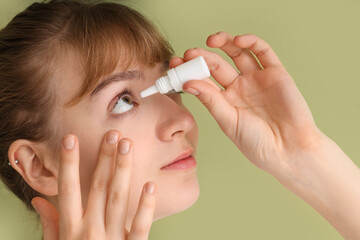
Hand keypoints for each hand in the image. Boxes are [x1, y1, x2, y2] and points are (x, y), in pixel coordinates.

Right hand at [31, 131, 156, 239]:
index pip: (68, 190)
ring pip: (119, 199)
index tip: (71, 139)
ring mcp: (113, 239)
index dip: (69, 163)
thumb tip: (39, 201)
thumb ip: (51, 226)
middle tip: (112, 134)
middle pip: (98, 188)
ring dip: (123, 170)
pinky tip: (150, 184)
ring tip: (127, 146)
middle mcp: (91, 231)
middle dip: (104, 159)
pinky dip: (146, 205)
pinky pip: (141, 226)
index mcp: (72, 230)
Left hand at [170, 32, 322, 176]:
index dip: (189, 71)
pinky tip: (238, 41)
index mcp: (225, 100)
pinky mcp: (276, 73)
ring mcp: (257, 79)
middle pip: (217, 65)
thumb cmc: (257, 142)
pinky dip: (251, 43)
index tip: (175, 64)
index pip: (203, 80)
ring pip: (238, 53)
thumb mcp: (228, 121)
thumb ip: (210, 100)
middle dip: (202, 57)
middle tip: (189, 53)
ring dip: (224, 43)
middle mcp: (239, 87)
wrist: (288, 150)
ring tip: (211, 40)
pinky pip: (263, 52)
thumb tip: (188, 83)